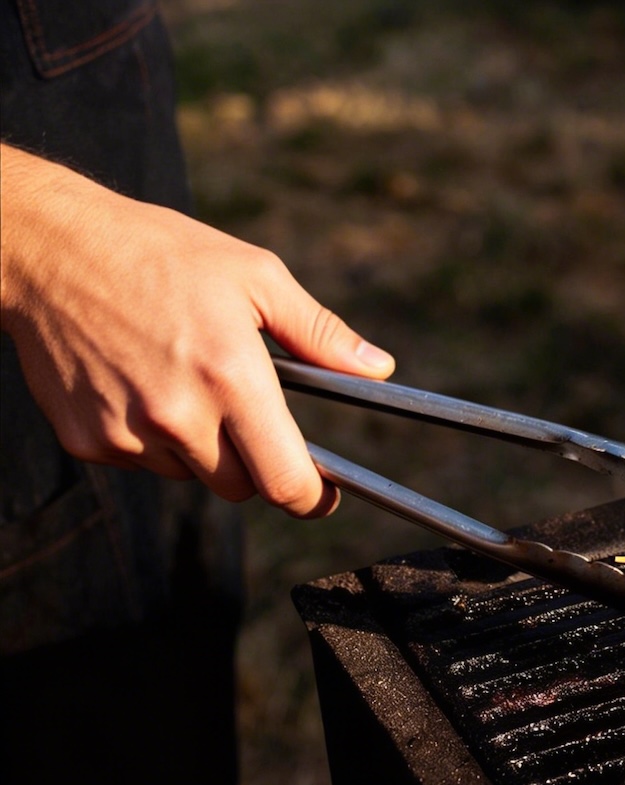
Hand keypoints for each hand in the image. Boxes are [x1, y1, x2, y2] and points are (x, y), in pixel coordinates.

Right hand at [0, 143, 394, 517]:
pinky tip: (139, 382)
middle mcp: (179, 416)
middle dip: (255, 462)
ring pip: (191, 475)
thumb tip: (379, 368)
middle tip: (244, 410)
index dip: (312, 497)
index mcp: (231, 377)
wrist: (46, 248)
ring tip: (182, 378)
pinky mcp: (87, 441)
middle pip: (241, 488)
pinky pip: (142, 463)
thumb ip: (320, 333)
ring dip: (201, 448)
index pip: (286, 481)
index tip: (322, 493)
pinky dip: (152, 438)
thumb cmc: (159, 253)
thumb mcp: (255, 277)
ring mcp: (127, 434)